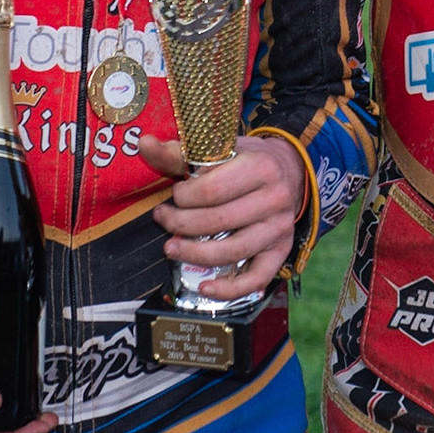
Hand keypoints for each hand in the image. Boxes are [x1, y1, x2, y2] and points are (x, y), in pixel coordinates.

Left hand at [140, 134, 304, 300]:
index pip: (212, 190)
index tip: (175, 195)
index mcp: (261, 167)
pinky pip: (257, 278)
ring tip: (171, 248)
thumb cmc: (247, 160)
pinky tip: (205, 287)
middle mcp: (275, 198)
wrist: (288, 171)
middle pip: (219, 221)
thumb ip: (179, 152)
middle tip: (163, 219)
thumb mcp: (218, 149)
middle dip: (181, 224)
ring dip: (195, 254)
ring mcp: (279, 228)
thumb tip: (145, 144)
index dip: (184, 197)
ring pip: (233, 251)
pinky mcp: (281, 250)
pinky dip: (230, 288)